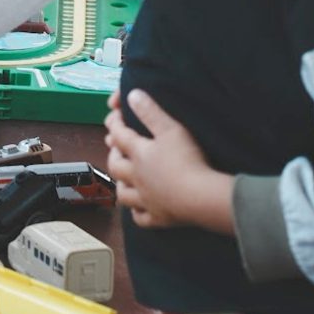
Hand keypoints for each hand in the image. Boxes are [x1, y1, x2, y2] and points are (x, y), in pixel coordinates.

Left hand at [104, 89, 234, 233]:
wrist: (200, 197)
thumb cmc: (187, 160)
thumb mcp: (171, 129)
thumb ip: (151, 111)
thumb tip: (132, 95)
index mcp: (139, 154)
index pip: (120, 135)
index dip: (114, 123)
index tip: (113, 115)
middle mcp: (137, 177)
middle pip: (116, 166)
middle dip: (113, 155)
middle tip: (115, 147)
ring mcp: (145, 199)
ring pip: (124, 194)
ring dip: (120, 184)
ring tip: (123, 178)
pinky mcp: (158, 218)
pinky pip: (141, 218)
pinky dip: (138, 212)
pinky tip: (140, 208)